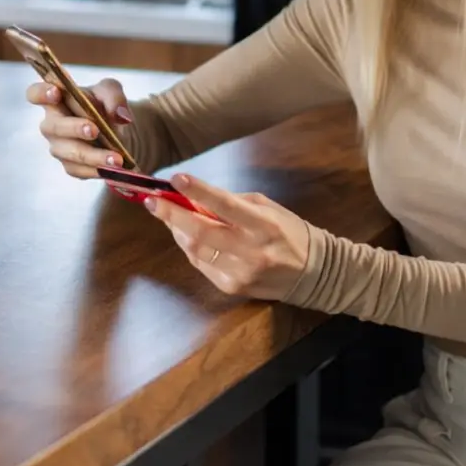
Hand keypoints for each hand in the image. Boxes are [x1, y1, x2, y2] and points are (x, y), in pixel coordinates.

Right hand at [26, 76, 133, 178]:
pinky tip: (113, 169)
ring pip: (69, 152)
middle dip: (74, 128)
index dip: (41, 93)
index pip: (35, 94)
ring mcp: (59, 146)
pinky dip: (97, 169)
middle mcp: (52, 123)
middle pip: (53, 127)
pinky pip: (80, 170)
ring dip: (93, 155)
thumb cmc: (105, 104)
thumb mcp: (112, 92)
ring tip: (116, 159)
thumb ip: (114, 97)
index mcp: (56, 99)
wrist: (118, 131)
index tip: (56, 92)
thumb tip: (121, 116)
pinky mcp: (70, 165)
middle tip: (95, 130)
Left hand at [145, 173, 311, 300]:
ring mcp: (240, 273)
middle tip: (152, 200)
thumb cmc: (288, 232)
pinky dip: (190, 248)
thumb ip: (231, 203)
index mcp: (264, 225)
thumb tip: (194, 198)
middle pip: (200, 232)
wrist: (313, 273)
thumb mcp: (266, 208)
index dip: (198, 191)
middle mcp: (251, 251)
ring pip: (195, 250)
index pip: (225, 205)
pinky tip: (187, 236)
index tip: (175, 178)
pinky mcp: (232, 287)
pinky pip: (201, 265)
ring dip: (177, 231)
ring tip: (169, 215)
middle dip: (172, 214)